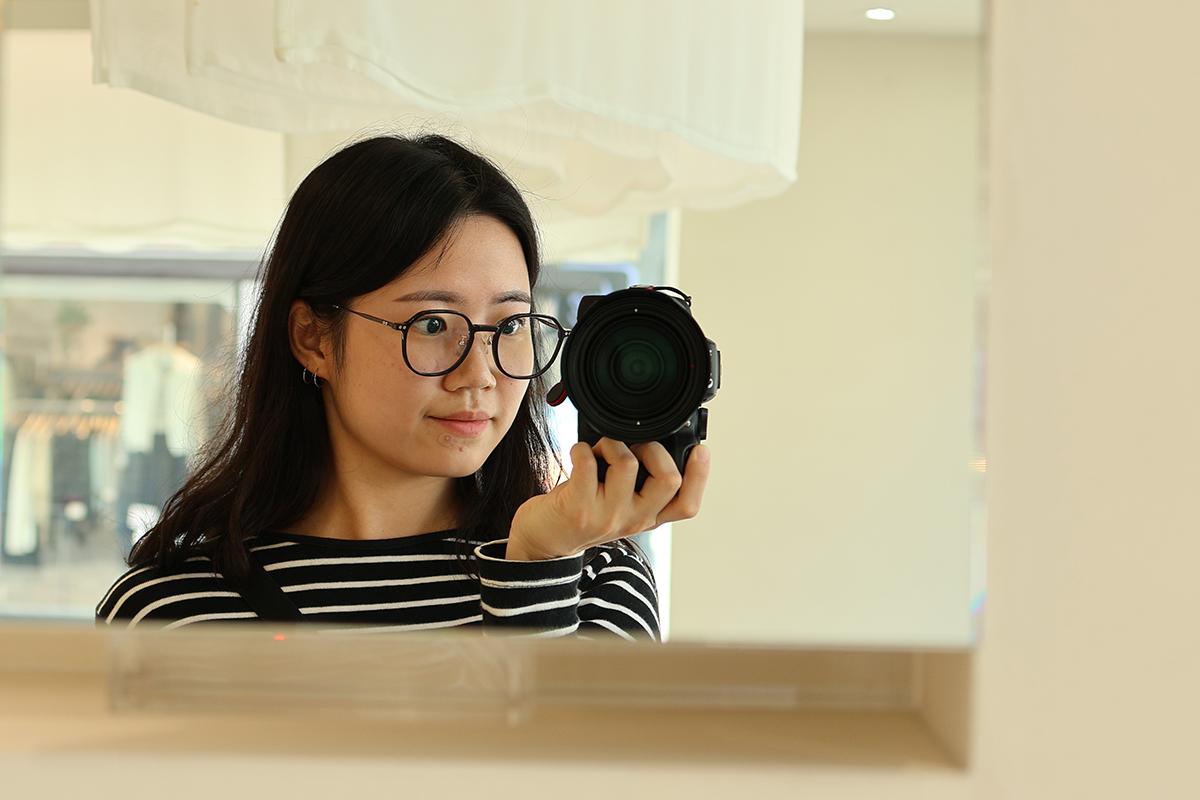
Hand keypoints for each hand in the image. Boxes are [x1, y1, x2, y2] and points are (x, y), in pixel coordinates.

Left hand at [506, 438, 710, 560]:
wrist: (544, 541)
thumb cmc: (584, 512)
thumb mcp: (621, 505)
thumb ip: (640, 483)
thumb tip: (652, 438)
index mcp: (648, 517)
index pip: (687, 505)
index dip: (700, 476)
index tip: (701, 449)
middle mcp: (634, 520)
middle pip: (668, 479)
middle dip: (653, 447)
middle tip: (634, 444)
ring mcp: (607, 516)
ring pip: (628, 464)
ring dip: (612, 443)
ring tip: (599, 450)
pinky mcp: (579, 508)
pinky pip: (588, 462)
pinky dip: (582, 448)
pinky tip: (578, 453)